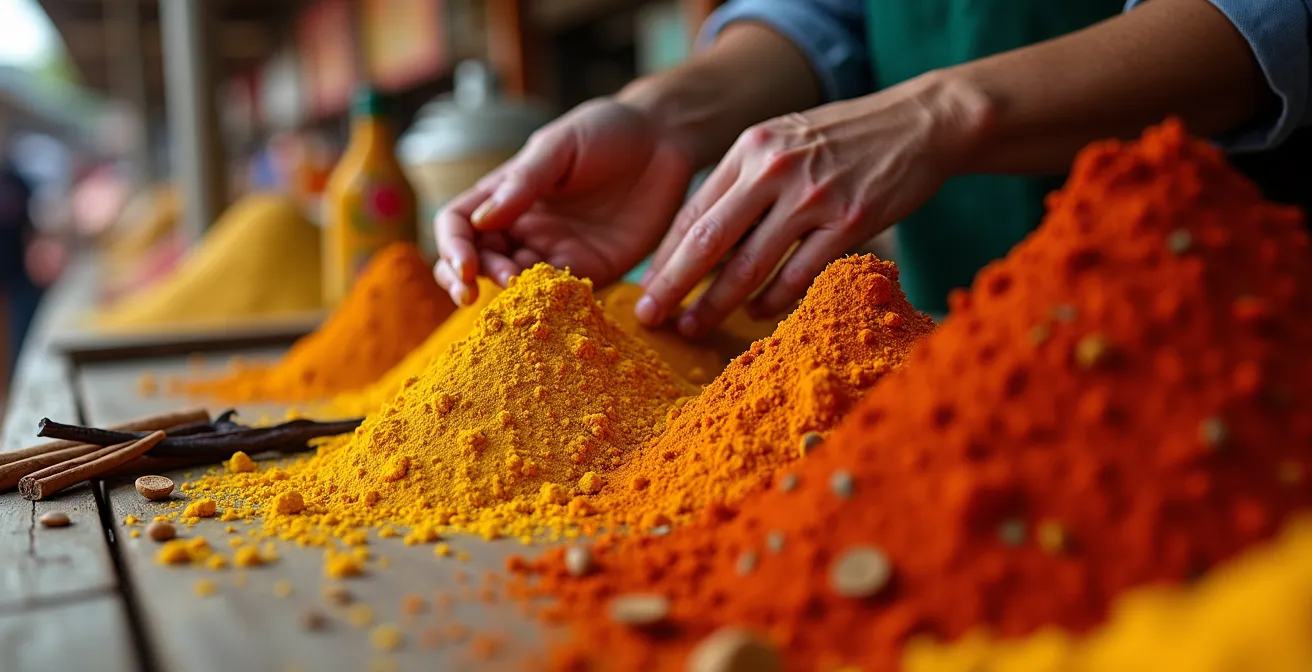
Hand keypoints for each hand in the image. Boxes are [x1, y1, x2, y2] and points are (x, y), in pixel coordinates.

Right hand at [433, 98, 694, 305]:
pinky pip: (562, 296)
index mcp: (504, 193)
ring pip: (515, 284)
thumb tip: (481, 222)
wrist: (664, 140)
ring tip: (517, 291)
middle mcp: (523, 227)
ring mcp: (556, 251)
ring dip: (507, 293)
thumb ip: (524, 181)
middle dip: (467, 280)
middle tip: (475, 293)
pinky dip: (549, 305)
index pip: (458, 225)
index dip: (453, 247)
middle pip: (477, 262)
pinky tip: (552, 304)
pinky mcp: (592, 270)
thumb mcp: (560, 145)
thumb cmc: (606, 130)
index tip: (465, 266)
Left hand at [637, 75, 993, 336]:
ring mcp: (812, 196)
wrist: (920, 123)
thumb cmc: (844, 139)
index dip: (665, 254)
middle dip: (673, 285)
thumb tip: (698, 237)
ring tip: (693, 326)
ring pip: (749, 265)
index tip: (646, 286)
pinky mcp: (849, 222)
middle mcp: (774, 169)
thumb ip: (744, 180)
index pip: (693, 210)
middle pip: (708, 240)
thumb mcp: (784, 140)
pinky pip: (797, 274)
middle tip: (650, 317)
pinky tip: (757, 313)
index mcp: (751, 148)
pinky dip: (772, 299)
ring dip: (716, 303)